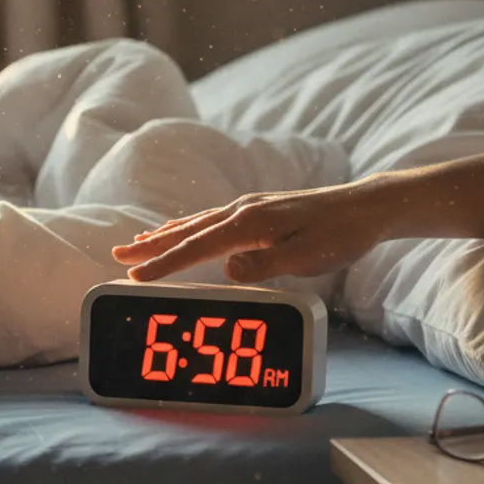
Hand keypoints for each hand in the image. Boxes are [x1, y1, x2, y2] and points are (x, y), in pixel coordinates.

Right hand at [111, 182, 385, 282]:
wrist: (365, 208)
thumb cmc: (338, 235)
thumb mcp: (306, 257)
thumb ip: (265, 265)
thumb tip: (228, 271)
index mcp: (249, 223)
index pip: (197, 247)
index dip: (164, 263)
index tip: (136, 276)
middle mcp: (243, 210)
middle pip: (187, 230)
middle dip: (152, 245)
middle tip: (118, 254)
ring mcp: (250, 207)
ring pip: (196, 222)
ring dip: (165, 234)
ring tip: (138, 242)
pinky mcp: (259, 211)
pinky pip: (212, 219)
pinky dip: (189, 226)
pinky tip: (186, 230)